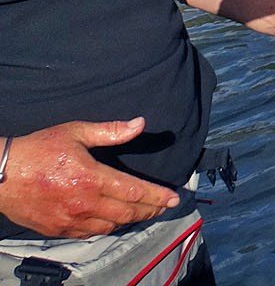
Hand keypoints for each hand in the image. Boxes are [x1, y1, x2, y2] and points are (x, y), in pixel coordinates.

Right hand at [0, 119, 179, 237]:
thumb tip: (139, 124)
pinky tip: (115, 220)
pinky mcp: (58, 229)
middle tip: (165, 206)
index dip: (157, 195)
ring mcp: (70, 220)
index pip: (134, 191)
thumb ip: (110, 131)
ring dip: (132, 220)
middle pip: (128, 212)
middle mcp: (84, 204)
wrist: (0, 175)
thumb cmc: (39, 150)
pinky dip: (108, 227)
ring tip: (145, 212)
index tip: (174, 197)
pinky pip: (90, 233)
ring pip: (111, 226)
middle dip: (151, 210)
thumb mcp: (76, 132)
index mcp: (92, 179)